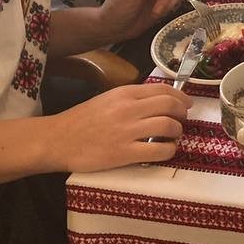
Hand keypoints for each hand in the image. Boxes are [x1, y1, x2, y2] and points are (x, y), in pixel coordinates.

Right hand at [50, 83, 190, 171]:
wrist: (57, 140)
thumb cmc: (81, 120)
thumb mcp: (107, 100)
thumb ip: (131, 99)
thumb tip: (157, 102)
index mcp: (125, 93)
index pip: (163, 89)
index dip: (180, 96)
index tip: (186, 104)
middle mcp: (129, 109)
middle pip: (170, 105)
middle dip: (182, 113)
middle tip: (183, 120)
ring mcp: (128, 131)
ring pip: (168, 126)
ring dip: (178, 132)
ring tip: (174, 137)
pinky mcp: (124, 154)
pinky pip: (158, 151)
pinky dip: (169, 151)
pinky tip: (166, 151)